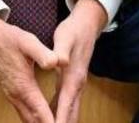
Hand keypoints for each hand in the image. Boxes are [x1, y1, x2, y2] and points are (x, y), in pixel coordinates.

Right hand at [0, 16, 59, 122]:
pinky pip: (24, 112)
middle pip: (35, 121)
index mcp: (24, 86)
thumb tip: (59, 62)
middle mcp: (16, 95)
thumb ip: (43, 53)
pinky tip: (41, 119)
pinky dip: (35, 119)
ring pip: (28, 119)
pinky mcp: (10, 92)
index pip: (42, 114)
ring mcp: (12, 95)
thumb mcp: (27, 41)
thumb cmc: (7, 38)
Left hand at [51, 0, 107, 122]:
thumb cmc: (73, 32)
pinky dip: (61, 114)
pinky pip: (67, 104)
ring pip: (70, 110)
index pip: (66, 103)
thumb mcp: (64, 38)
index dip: (60, 119)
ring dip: (63, 121)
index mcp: (73, 77)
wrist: (86, 26)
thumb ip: (61, 50)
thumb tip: (59, 61)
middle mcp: (77, 85)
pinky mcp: (73, 83)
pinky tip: (52, 119)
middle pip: (71, 113)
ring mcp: (76, 85)